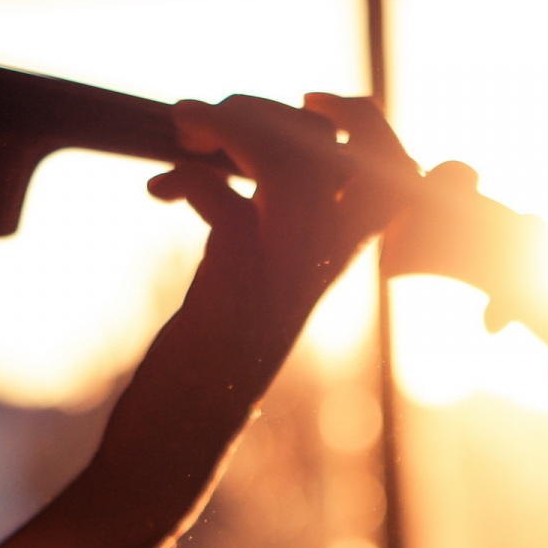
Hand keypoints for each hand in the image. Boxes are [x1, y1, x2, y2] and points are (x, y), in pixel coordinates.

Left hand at [90, 94, 416, 522]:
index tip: (307, 105)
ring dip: (234, 126)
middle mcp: (319, 269)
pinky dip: (184, 176)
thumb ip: (258, 236)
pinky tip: (157, 193)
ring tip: (184, 129)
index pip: (389, 173)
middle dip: (270, 112)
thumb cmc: (204, 369)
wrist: (176, 441)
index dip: (362, 125)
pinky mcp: (235, 286)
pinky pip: (223, 198)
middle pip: (337, 154)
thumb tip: (243, 176)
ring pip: (293, 165)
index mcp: (330, 266)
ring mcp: (281, 277)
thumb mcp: (246, 289)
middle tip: (209, 121)